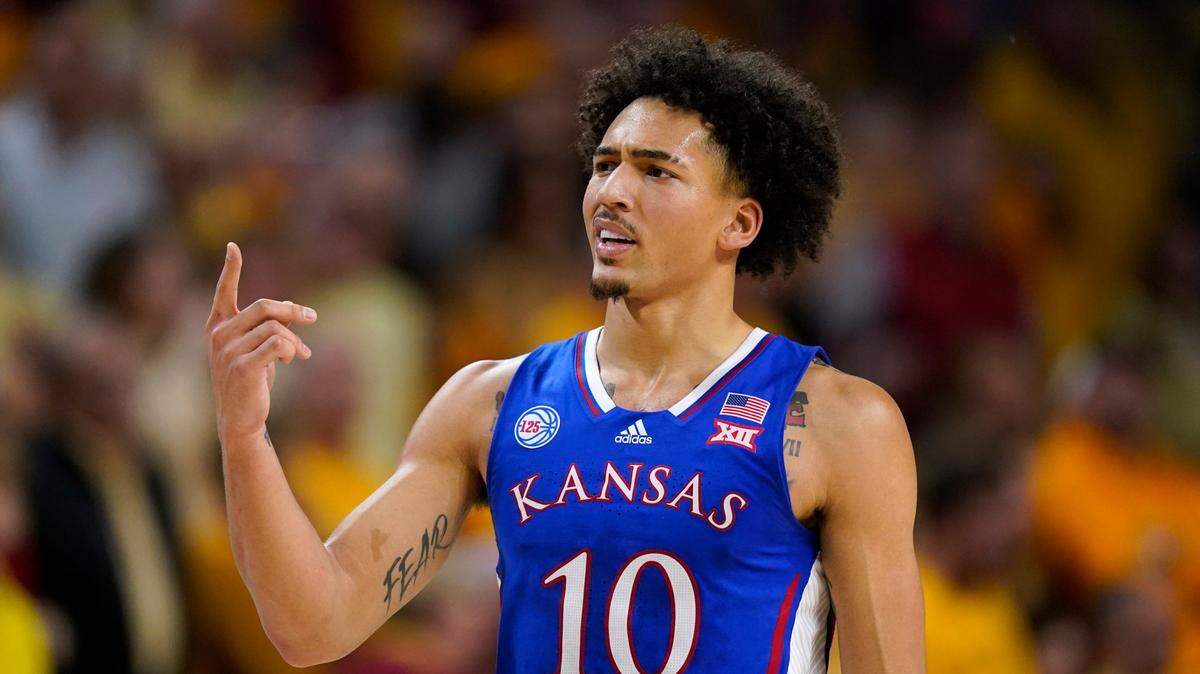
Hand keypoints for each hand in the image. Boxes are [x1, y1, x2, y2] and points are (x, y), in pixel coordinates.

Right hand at [206, 243, 316, 443]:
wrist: (241, 417)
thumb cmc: (252, 381)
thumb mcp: (260, 349)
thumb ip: (272, 327)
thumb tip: (295, 310)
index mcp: (218, 327)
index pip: (223, 293)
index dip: (231, 270)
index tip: (233, 247)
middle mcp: (219, 335)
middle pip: (264, 307)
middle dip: (292, 310)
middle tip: (311, 317)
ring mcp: (228, 351)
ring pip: (275, 328)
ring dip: (294, 340)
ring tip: (298, 354)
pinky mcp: (242, 366)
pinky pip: (277, 344)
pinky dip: (291, 349)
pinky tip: (293, 358)